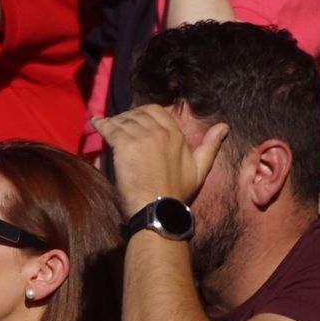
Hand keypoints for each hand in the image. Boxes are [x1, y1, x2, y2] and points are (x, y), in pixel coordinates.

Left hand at [92, 104, 227, 211]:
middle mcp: (160, 130)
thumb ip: (210, 146)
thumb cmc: (177, 194)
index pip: (157, 111)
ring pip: (124, 120)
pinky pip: (110, 129)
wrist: (159, 209)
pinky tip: (95, 123)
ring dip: (114, 122)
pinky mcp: (124, 145)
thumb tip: (224, 126)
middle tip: (119, 124)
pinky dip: (101, 125)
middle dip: (128, 117)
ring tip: (107, 126)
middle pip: (138, 114)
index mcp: (176, 134)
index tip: (134, 120)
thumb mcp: (200, 168)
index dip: (143, 113)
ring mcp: (142, 136)